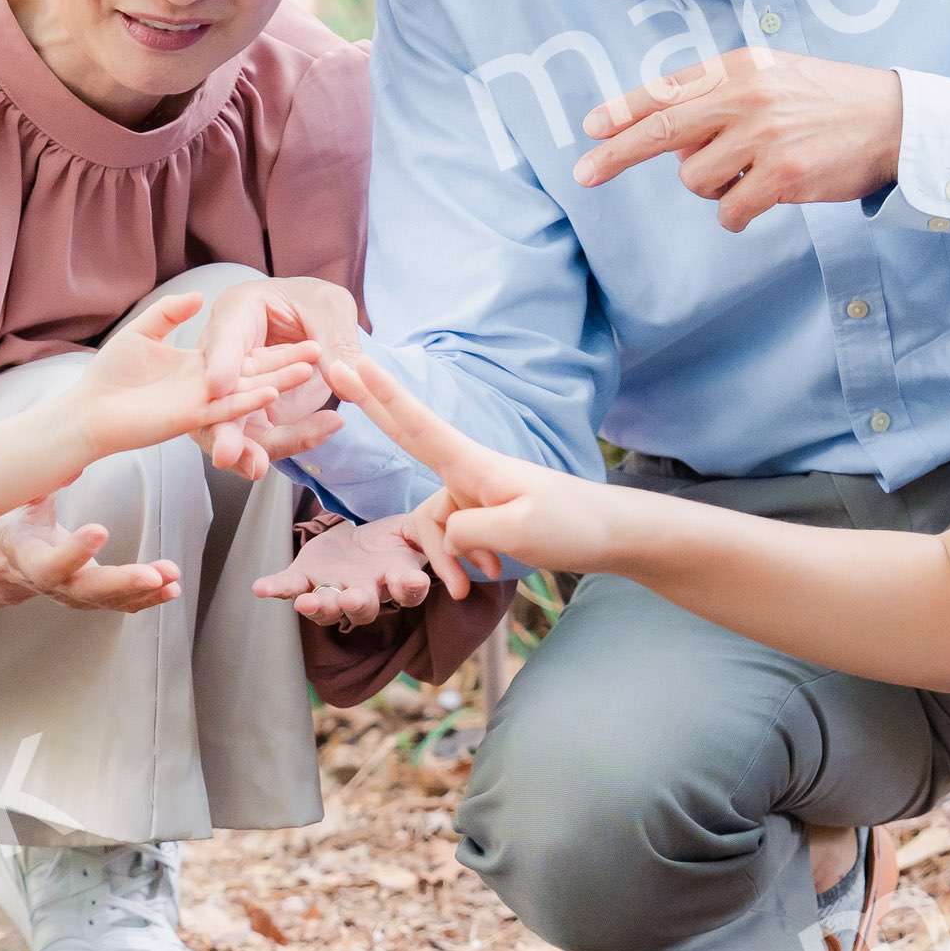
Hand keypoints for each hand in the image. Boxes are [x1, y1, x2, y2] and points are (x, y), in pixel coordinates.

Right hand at [0, 498, 180, 612]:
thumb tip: (70, 461)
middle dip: (124, 582)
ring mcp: (77, 596)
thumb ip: (43, 484)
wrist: (14, 562)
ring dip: (146, 589)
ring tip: (172, 576)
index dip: (75, 550)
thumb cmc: (20, 527)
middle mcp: (56, 585)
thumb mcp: (22, 504)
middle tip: (153, 576)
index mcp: (32, 560)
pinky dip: (150, 597)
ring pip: (113, 599)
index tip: (101, 529)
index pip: (52, 563)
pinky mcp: (96, 599)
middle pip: (90, 589)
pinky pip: (124, 603)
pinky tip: (172, 588)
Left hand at [63, 295, 319, 467]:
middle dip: (291, 366)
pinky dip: (247, 400)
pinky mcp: (188, 416)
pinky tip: (271, 391)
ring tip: (311, 370)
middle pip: (259, 374)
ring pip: (249, 392)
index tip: (310, 339)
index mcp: (202, 369)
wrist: (87, 409)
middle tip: (325, 353)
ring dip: (280, 381)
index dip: (280, 350)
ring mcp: (201, 403)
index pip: (250, 357)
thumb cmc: (110, 376)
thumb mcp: (142, 333)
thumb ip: (170, 313)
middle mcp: (208, 388)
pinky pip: (224, 408)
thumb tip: (197, 297)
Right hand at [194, 276, 365, 474]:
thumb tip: (345, 376)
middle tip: (225, 453)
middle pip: (215, 395)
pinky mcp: (256, 415)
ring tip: (257, 467)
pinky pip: (266, 437)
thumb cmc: (314, 303)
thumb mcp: (329, 308)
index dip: (219, 363)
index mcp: (236, 313)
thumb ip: (334, 341)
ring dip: (244, 450)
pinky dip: (290, 442)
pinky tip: (321, 433)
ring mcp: (239, 389)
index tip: (218, 387)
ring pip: (234, 426)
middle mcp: (227, 356)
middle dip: (218, 428)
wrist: (316, 325)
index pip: (222, 339)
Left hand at [250, 513, 439, 628]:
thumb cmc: (393, 539)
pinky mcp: (306, 577)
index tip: (411, 581)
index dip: (410, 588)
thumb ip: (431, 536)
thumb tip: (453, 535)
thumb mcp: (416, 530)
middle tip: (352, 598)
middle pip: (362, 608)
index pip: (408, 591)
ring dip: (318, 606)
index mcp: (396, 580)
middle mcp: (365, 593)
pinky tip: (261, 588)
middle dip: (356, 604)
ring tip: (308, 602)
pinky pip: (290, 586)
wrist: (361, 538)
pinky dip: (275, 588)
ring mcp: (333, 589)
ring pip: (327, 607)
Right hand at [325, 348, 627, 587]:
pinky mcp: (483, 515)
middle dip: (374, 407)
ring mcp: (475, 494)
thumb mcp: (516, 532)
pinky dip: (465, 561)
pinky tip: (489, 576)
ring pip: (434, 525)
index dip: (384, 397)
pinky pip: (455, 539)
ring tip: (470, 587)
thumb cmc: (572, 526)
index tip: (355, 363)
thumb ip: (467, 531)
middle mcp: (468, 474)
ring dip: (446, 559)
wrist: (612, 537)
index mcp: (475, 466)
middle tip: (337, 367)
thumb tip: (445, 535)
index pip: (420, 426)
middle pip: (410, 437)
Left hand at [574, 48, 903, 229]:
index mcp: (739, 68)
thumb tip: (666, 142)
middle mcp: (746, 96)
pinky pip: (729, 210)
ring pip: (696, 180)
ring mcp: (764, 136)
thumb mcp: (772, 76)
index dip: (624, 110)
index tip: (591, 128)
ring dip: (712, 188)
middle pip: (663, 131)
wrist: (893, 120)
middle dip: (616, 154)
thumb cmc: (827, 100)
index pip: (668, 89)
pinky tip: (760, 199)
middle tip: (583, 174)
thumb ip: (720, 98)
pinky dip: (736, 213)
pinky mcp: (783, 175)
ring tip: (748, 173)